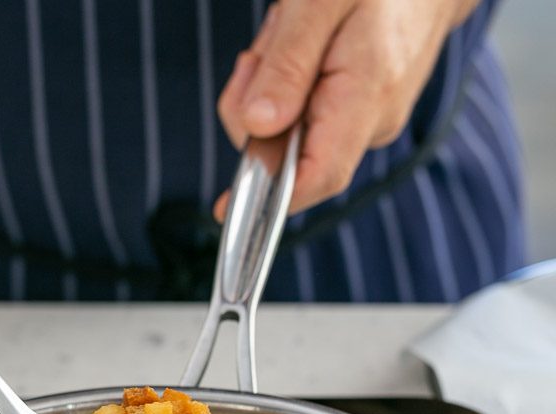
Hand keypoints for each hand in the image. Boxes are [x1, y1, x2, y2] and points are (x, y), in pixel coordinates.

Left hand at [216, 0, 479, 216]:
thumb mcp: (320, 1)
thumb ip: (288, 65)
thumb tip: (258, 126)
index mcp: (368, 97)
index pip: (320, 176)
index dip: (271, 199)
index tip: (225, 208)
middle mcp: (373, 122)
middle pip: (290, 153)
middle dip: (256, 112)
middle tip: (260, 55)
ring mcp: (369, 120)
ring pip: (291, 132)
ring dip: (270, 88)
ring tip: (289, 35)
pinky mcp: (361, 112)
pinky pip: (305, 114)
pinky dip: (288, 84)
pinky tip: (301, 46)